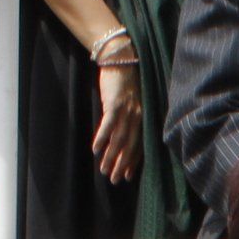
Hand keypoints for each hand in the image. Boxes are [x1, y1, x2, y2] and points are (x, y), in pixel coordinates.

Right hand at [91, 60, 142, 186]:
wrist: (120, 58)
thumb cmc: (123, 81)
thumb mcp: (129, 101)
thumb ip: (129, 117)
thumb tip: (120, 134)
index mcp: (142, 117)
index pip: (139, 144)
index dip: (133, 161)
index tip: (128, 176)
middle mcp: (137, 116)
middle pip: (130, 146)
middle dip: (122, 165)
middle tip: (114, 180)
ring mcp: (127, 110)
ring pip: (119, 139)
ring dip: (111, 157)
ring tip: (103, 170)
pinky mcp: (115, 103)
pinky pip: (108, 125)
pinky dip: (102, 138)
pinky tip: (96, 150)